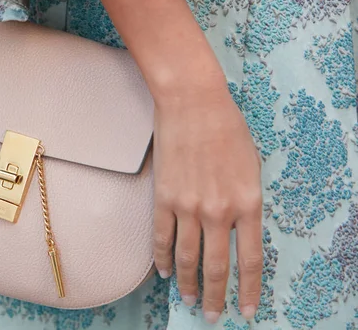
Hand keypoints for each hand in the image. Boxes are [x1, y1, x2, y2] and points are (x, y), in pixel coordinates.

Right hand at [152, 88, 262, 323]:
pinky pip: (160, 237)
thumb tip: (238, 230)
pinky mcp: (164, 198)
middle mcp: (219, 211)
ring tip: (188, 300)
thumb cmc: (227, 128)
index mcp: (248, 203)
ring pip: (187, 258)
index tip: (246, 310)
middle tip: (211, 315)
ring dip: (188, 284)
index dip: (249, 290)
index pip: (250, 259)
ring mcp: (188, 207)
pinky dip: (162, 259)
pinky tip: (165, 272)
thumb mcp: (252, 167)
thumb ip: (247, 202)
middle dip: (215, 297)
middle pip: (217, 267)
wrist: (193, 104)